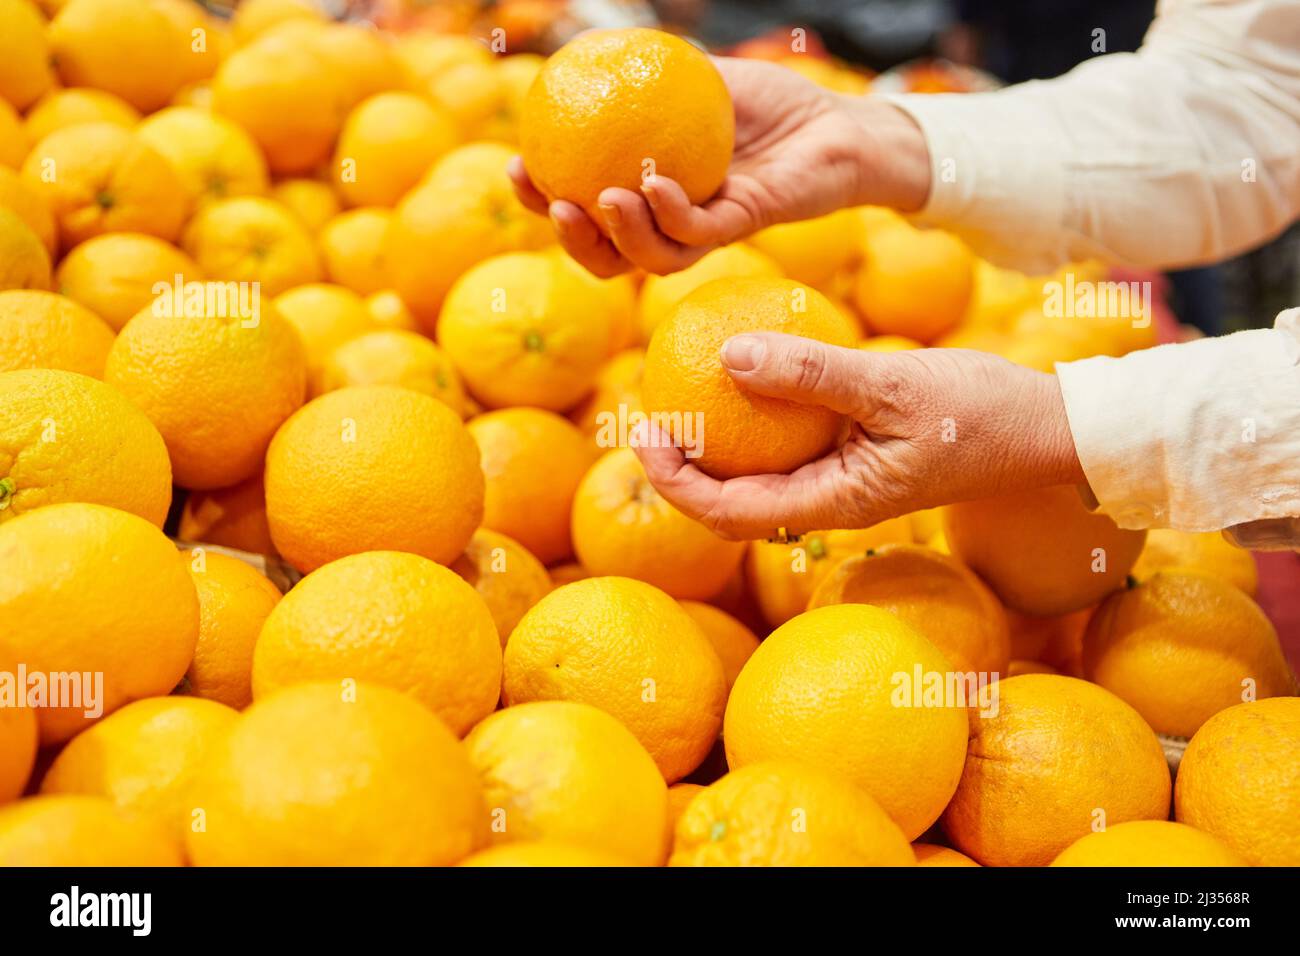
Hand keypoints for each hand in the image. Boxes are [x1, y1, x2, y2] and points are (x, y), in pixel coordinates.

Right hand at [509, 57, 930, 276]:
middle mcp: (675, 223)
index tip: (517, 167)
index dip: (544, 200)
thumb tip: (587, 58)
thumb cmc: (771, 104)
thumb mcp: (701, 81)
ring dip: (616, 236)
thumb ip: (649, 79)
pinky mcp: (745, 227)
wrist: (838, 123)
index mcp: (652, 196)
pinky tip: (654, 186)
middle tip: (550, 202)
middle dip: (569, 238)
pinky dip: (669, 214)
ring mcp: (709, 231)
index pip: (587, 211)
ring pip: (648, 259)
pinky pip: (697, 234)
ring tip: (597, 199)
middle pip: (607, 255)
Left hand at [632, 334, 1085, 539]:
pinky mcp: (855, 452)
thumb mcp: (893, 385)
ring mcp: (842, 478)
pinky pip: (789, 443)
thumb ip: (813, 374)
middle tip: (646, 411)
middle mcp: (829, 500)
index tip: (643, 434)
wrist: (1047, 429)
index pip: (729, 513)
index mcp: (833, 503)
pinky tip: (744, 369)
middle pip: (730, 502)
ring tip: (678, 391)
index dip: (675, 483)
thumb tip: (728, 356)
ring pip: (757, 474)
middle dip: (679, 468)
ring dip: (713, 443)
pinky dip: (757, 416)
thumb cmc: (981, 412)